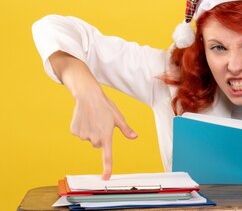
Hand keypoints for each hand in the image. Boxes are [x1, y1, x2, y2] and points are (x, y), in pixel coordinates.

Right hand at [49, 51, 137, 179]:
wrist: (88, 95)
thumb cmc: (105, 106)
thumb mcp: (118, 117)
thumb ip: (126, 129)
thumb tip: (135, 137)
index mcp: (107, 136)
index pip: (107, 155)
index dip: (107, 167)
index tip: (106, 178)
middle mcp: (94, 138)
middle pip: (98, 144)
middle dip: (100, 136)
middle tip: (101, 122)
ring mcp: (83, 136)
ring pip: (89, 139)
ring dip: (91, 131)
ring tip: (93, 118)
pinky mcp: (74, 131)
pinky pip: (80, 134)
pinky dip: (82, 128)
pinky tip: (84, 118)